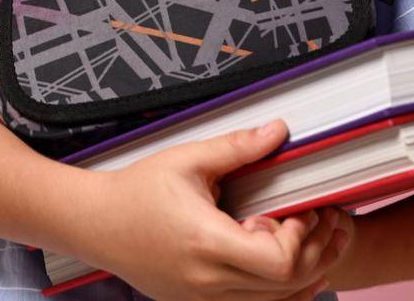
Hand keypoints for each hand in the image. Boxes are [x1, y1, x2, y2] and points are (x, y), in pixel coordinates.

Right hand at [72, 119, 344, 300]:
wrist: (94, 223)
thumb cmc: (137, 189)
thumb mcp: (188, 159)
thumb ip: (237, 147)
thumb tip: (278, 130)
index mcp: (207, 242)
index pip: (279, 262)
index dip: (301, 237)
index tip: (298, 209)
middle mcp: (207, 280)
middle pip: (286, 287)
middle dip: (314, 253)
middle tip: (319, 220)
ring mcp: (202, 298)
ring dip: (301, 274)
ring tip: (309, 239)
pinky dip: (277, 290)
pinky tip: (283, 262)